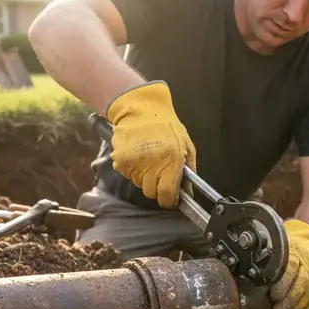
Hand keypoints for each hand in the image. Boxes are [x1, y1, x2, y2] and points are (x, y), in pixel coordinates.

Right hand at [105, 81, 196, 208]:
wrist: (140, 108)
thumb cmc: (166, 126)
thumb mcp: (186, 145)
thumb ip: (188, 170)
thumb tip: (188, 192)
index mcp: (171, 161)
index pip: (167, 194)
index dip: (169, 200)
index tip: (170, 198)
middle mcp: (152, 165)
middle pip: (151, 193)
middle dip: (156, 187)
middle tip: (159, 172)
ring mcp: (134, 164)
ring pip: (138, 184)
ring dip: (144, 177)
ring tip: (148, 159)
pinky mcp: (120, 161)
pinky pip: (128, 175)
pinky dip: (132, 169)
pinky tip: (137, 155)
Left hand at [269, 219, 308, 308]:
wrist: (305, 246)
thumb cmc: (282, 253)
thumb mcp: (272, 253)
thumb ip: (264, 265)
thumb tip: (245, 279)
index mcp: (293, 251)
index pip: (291, 266)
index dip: (283, 283)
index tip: (274, 296)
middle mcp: (308, 261)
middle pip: (303, 282)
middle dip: (290, 301)